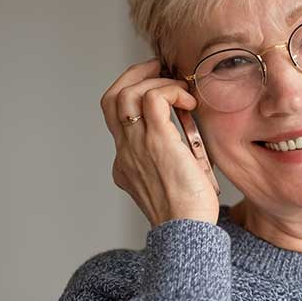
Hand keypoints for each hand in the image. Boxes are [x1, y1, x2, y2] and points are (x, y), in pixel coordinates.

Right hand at [100, 59, 218, 227]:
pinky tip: (189, 102)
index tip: (159, 84)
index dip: (133, 91)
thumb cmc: (190, 213)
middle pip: (112, 97)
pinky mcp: (158, 142)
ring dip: (157, 81)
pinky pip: (153, 99)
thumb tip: (189, 144)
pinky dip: (171, 91)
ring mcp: (138, 146)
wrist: (187, 232)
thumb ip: (173, 161)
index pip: (116, 115)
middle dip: (135, 74)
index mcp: (126, 162)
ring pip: (128, 92)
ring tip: (182, 90)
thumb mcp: (174, 182)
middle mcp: (126, 152)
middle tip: (162, 69)